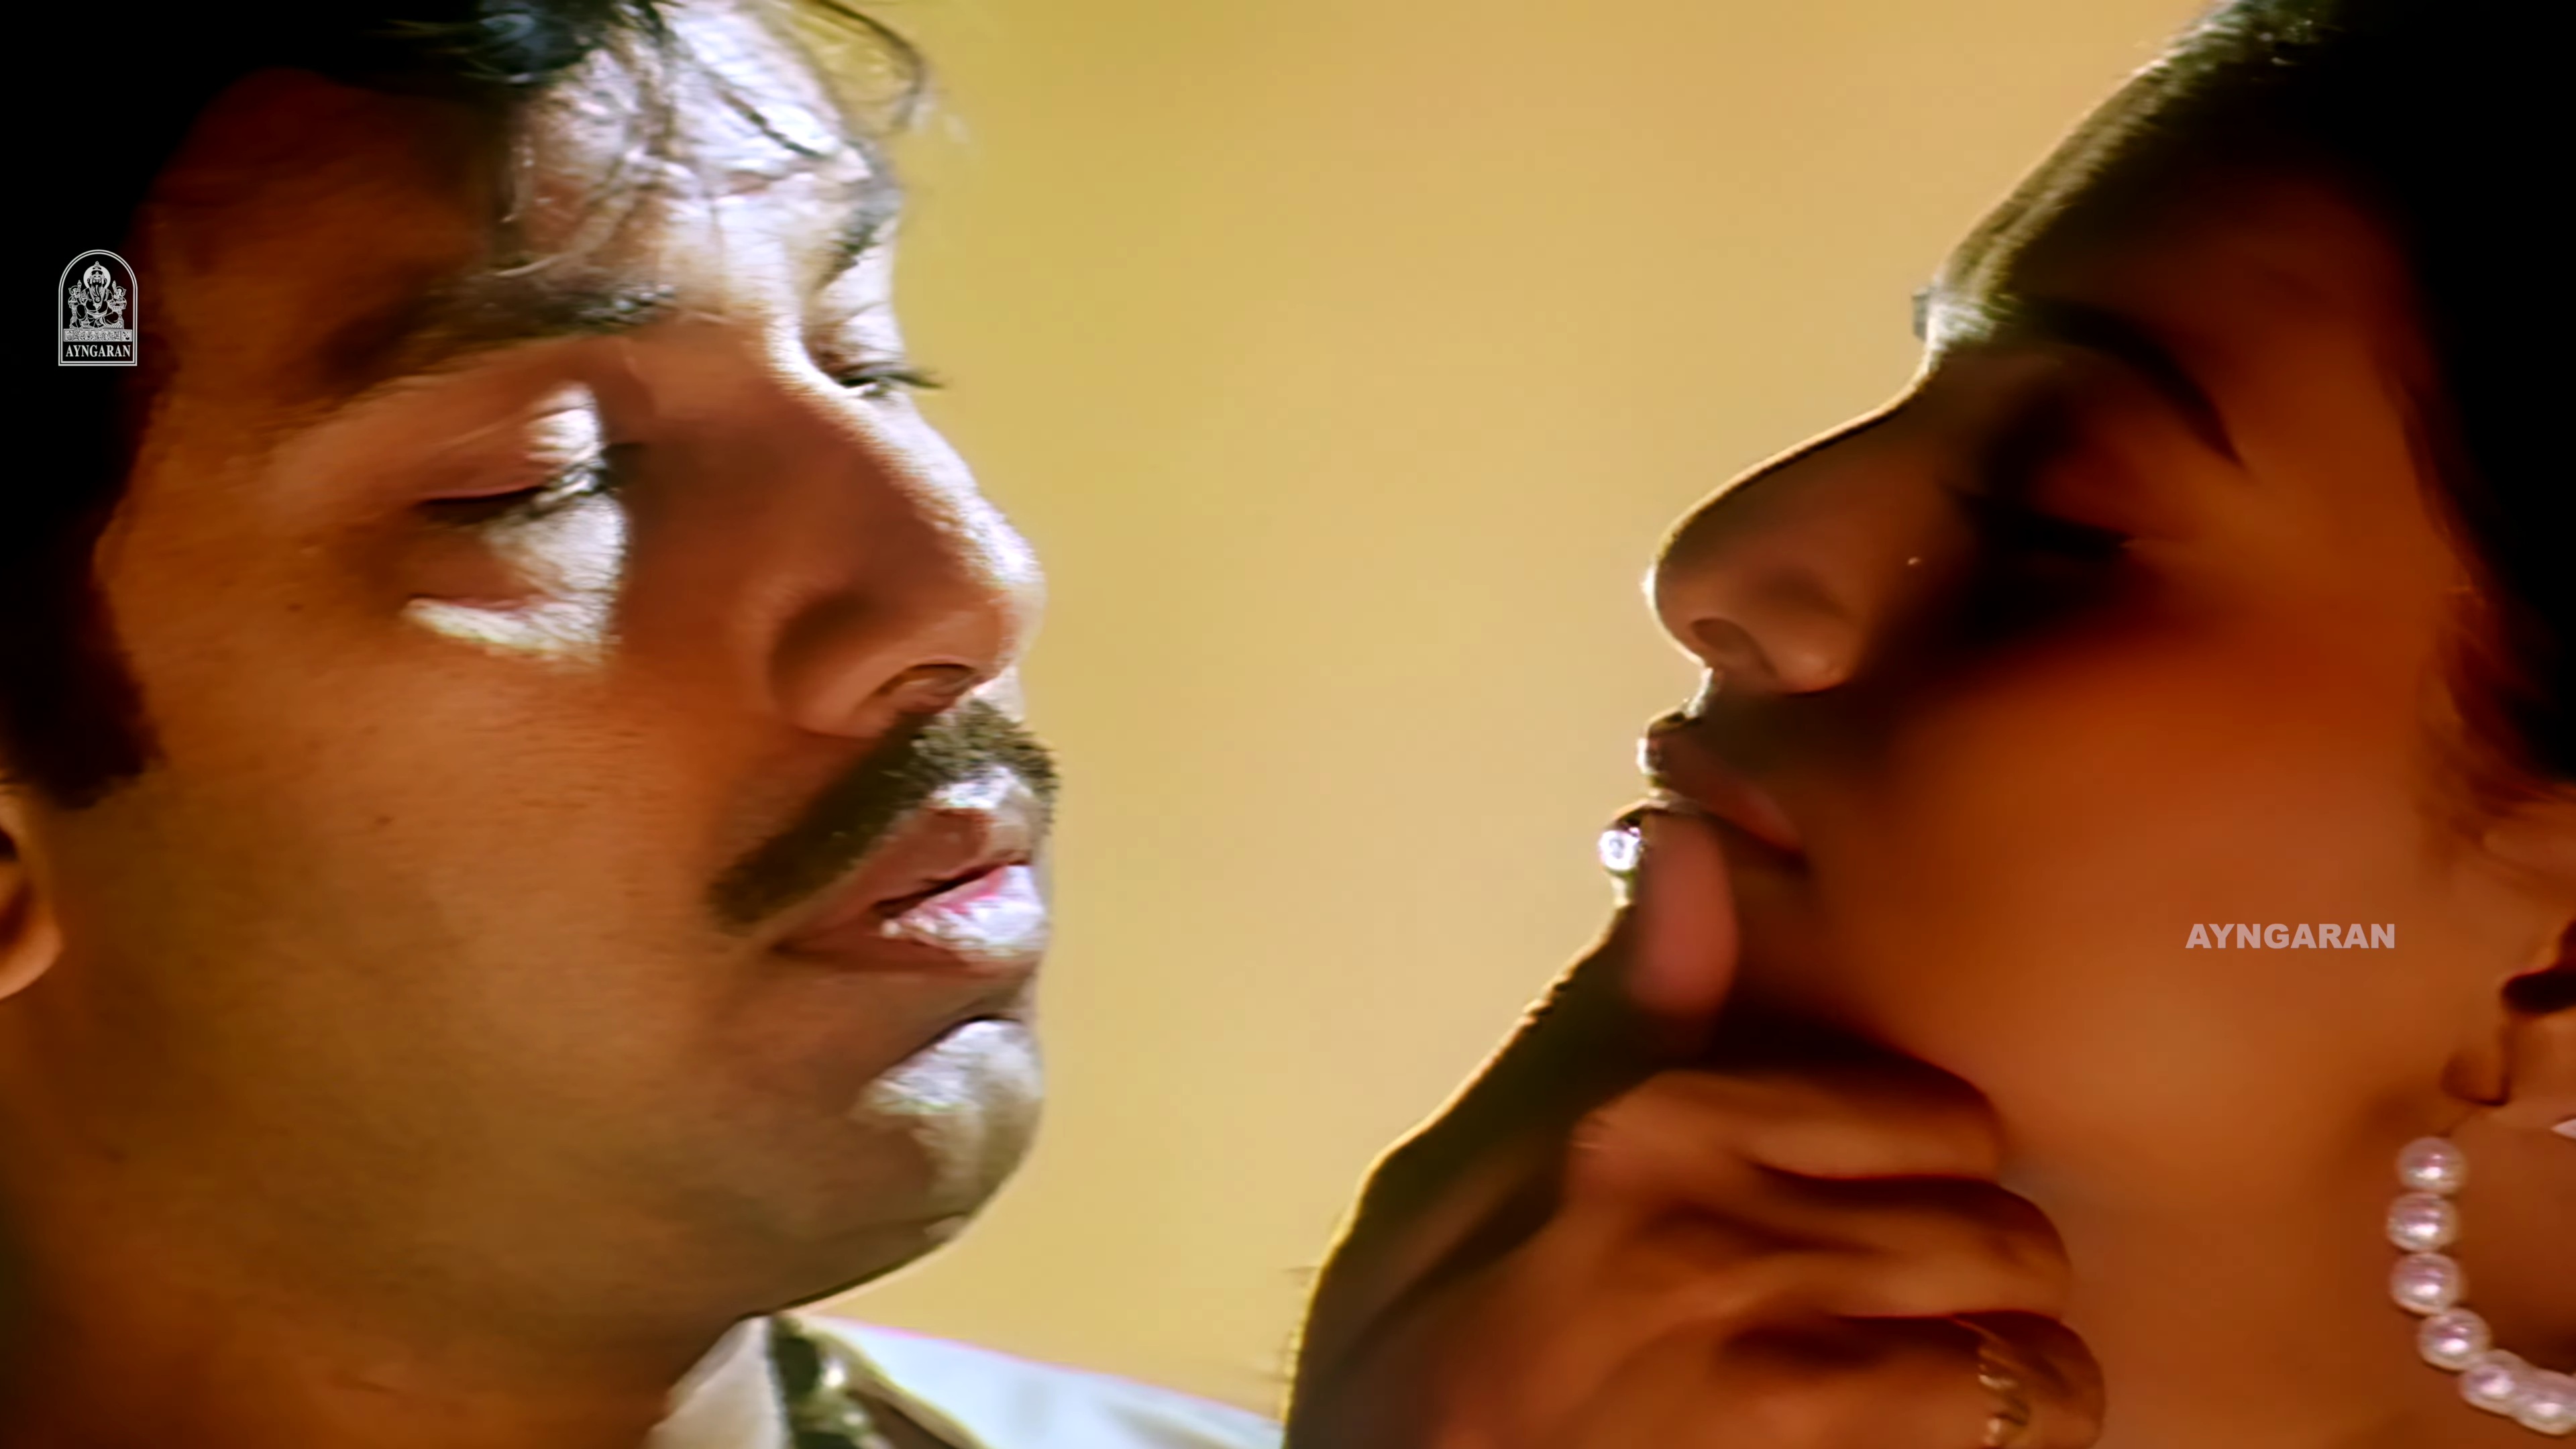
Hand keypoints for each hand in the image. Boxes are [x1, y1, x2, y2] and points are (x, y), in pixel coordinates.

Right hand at [1288, 811, 2102, 1448]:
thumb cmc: (1411, 1381)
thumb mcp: (1460, 1183)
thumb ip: (1610, 1022)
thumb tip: (1690, 848)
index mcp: (1652, 1133)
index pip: (1928, 1115)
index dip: (1928, 1176)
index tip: (1891, 1217)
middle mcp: (1736, 1233)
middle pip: (2000, 1229)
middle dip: (1976, 1283)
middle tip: (1912, 1322)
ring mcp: (1789, 1367)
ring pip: (2030, 1352)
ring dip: (1997, 1384)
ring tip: (1925, 1404)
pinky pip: (2016, 1437)